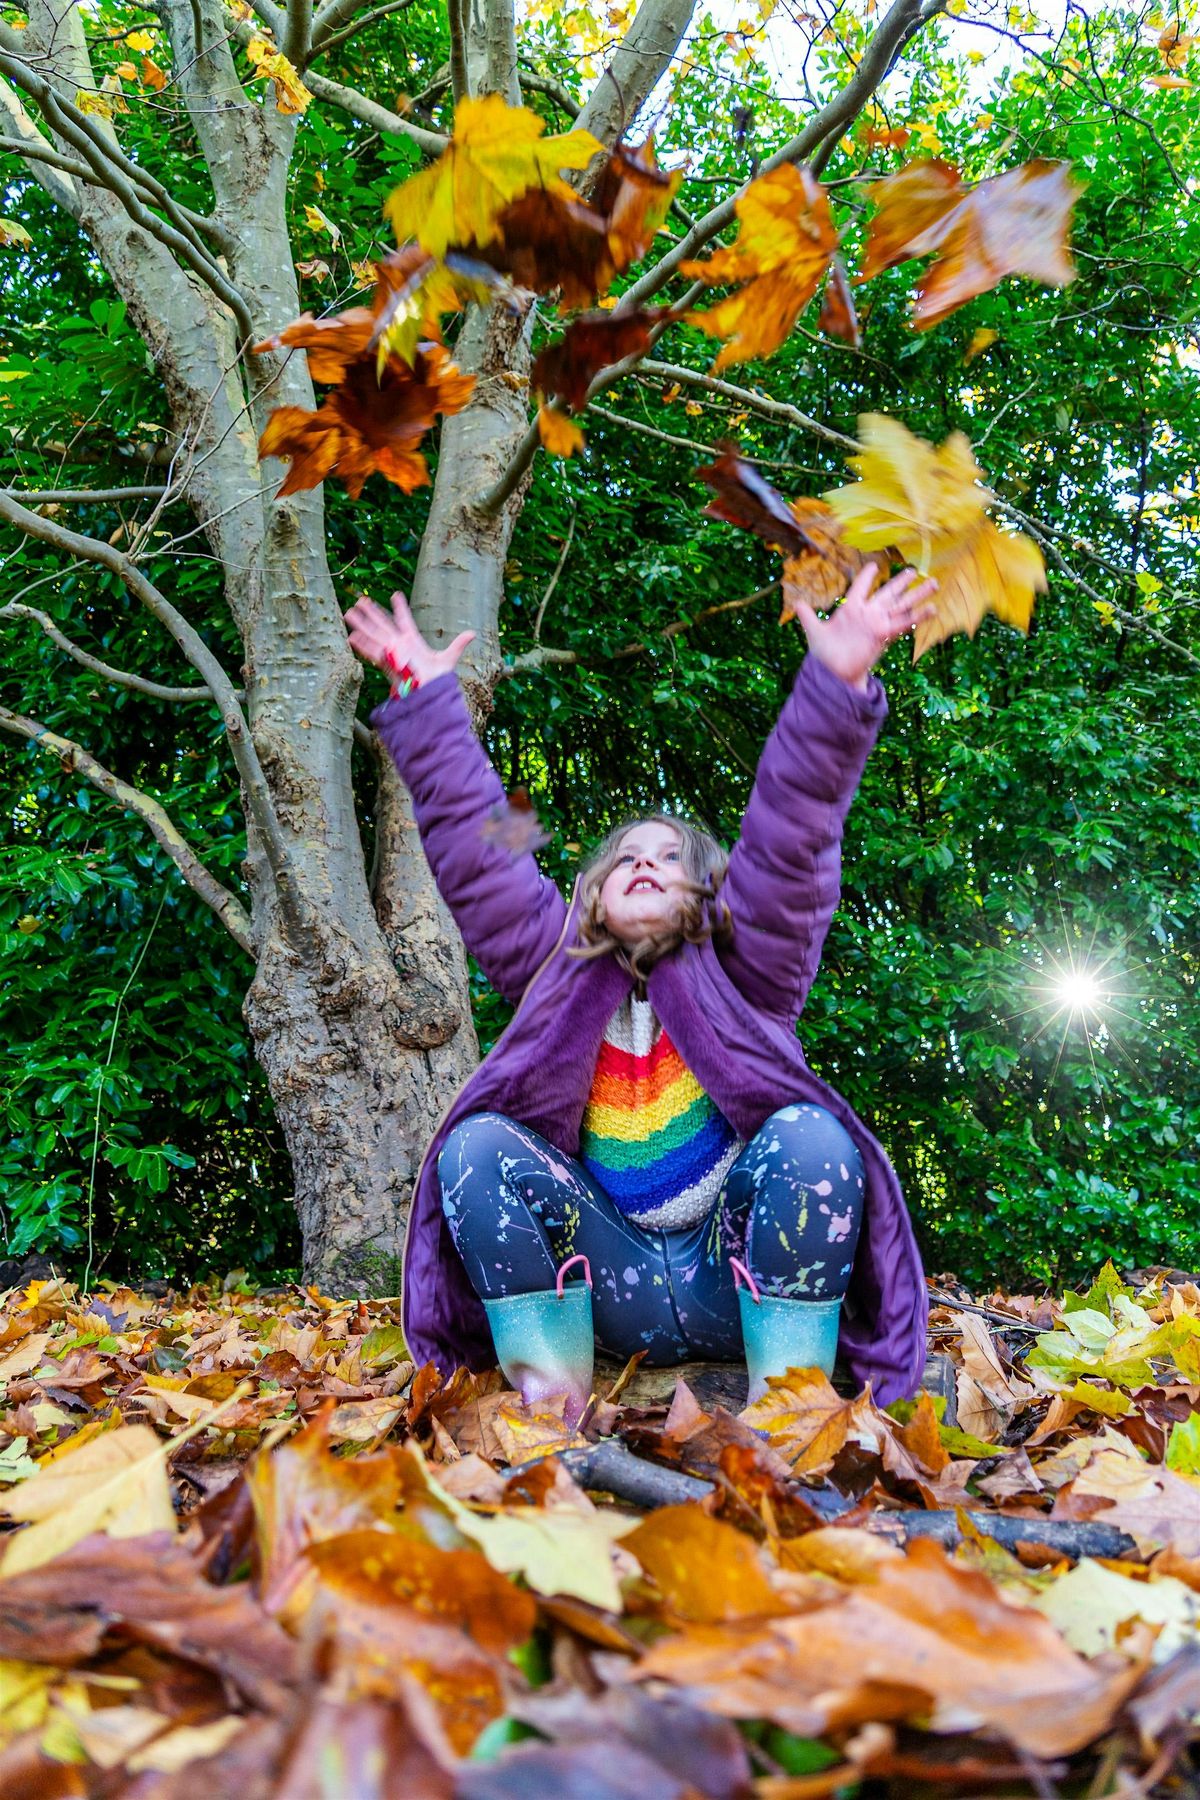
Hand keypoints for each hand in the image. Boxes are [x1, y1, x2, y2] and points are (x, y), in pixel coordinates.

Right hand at [343, 588, 474, 687]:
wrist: (430, 693)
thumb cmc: (438, 679)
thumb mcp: (449, 658)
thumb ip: (458, 644)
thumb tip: (473, 633)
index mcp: (413, 640)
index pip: (405, 620)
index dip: (401, 608)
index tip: (396, 595)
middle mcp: (400, 645)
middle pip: (383, 624)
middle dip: (372, 612)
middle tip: (361, 599)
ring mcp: (392, 653)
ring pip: (374, 635)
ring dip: (361, 625)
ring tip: (349, 613)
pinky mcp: (387, 663)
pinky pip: (372, 652)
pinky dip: (362, 645)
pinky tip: (351, 637)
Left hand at [786, 564, 937, 690]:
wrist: (833, 673)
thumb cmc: (825, 654)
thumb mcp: (814, 631)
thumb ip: (808, 616)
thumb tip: (796, 603)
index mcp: (851, 609)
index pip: (860, 587)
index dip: (866, 576)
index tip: (874, 566)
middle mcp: (867, 614)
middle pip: (888, 593)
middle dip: (901, 582)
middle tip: (914, 570)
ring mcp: (877, 623)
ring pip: (900, 605)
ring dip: (917, 595)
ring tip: (933, 583)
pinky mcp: (883, 634)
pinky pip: (903, 622)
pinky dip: (918, 616)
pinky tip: (932, 608)